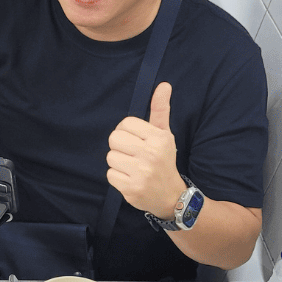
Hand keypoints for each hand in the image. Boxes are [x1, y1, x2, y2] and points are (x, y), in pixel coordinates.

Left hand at [106, 81, 185, 217]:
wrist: (171, 196)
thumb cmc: (163, 160)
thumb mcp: (165, 134)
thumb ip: (160, 110)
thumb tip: (164, 85)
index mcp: (159, 138)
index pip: (125, 124)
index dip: (126, 132)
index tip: (136, 141)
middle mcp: (151, 154)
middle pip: (114, 139)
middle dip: (120, 146)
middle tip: (132, 154)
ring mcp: (141, 173)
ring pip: (110, 157)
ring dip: (118, 162)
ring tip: (132, 167)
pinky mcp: (131, 189)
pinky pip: (110, 174)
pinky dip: (117, 177)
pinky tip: (130, 178)